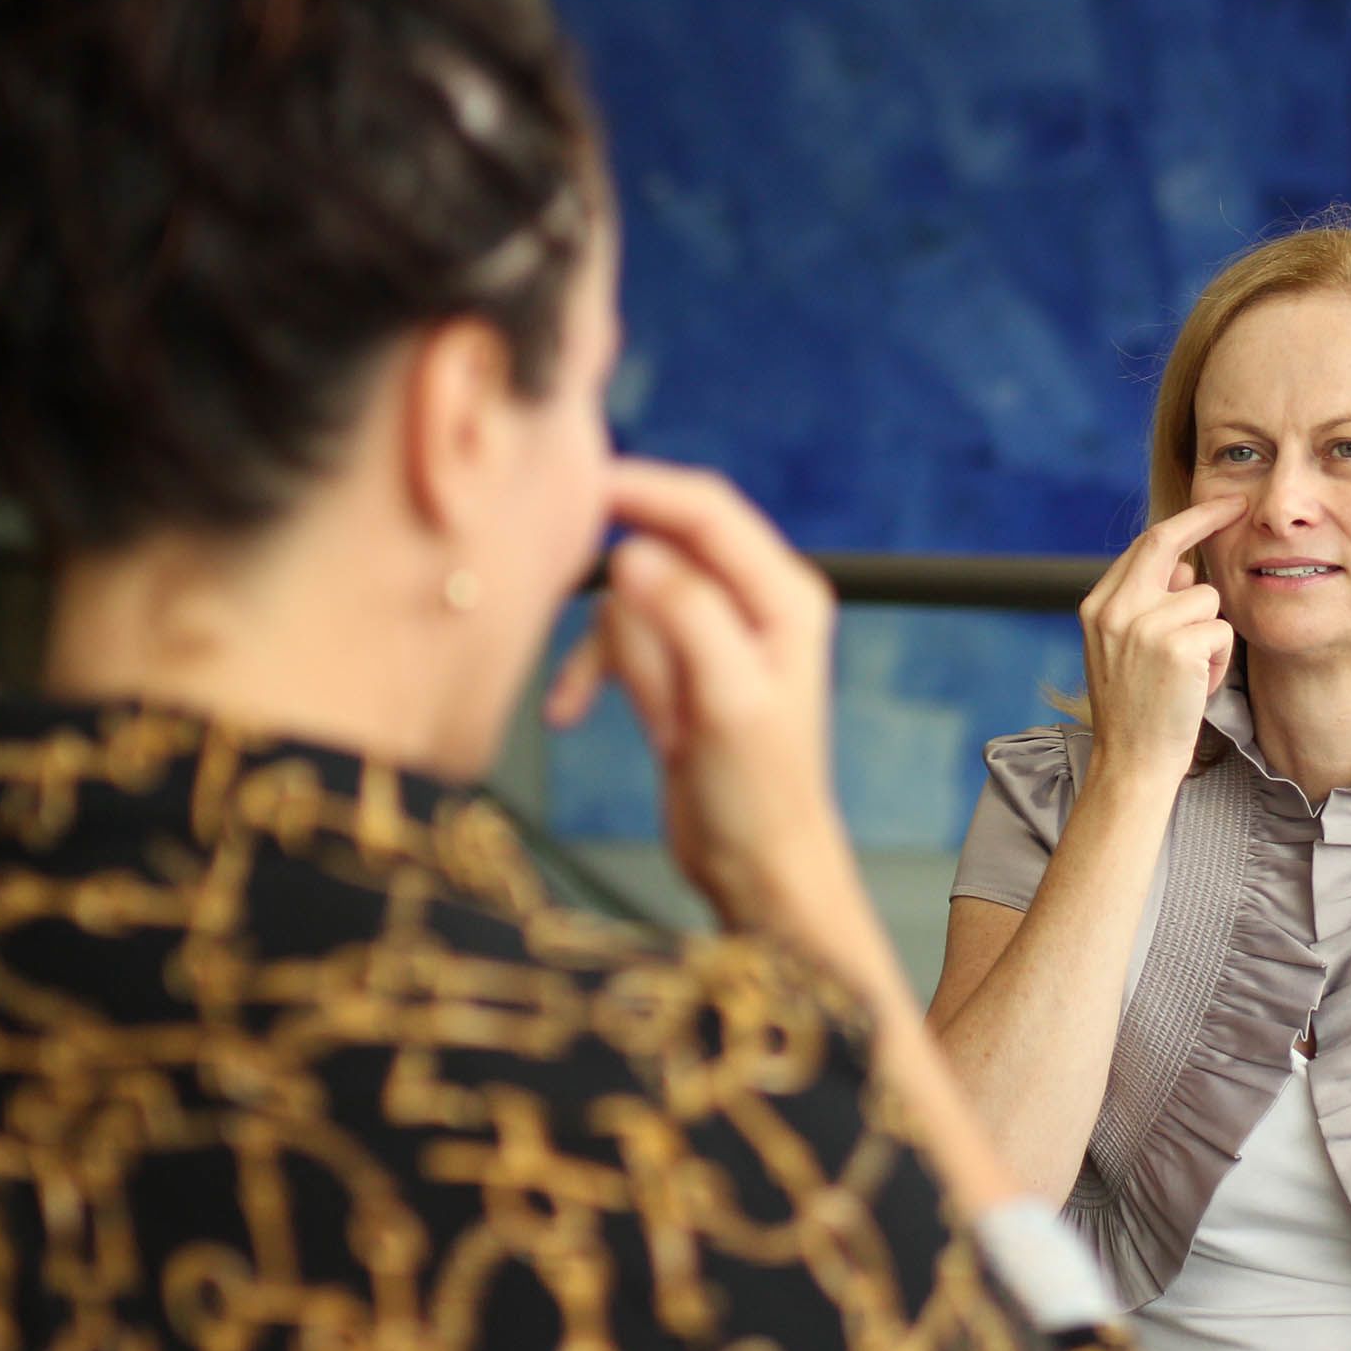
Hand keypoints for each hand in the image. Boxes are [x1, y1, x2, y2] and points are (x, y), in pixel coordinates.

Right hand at [544, 459, 855, 933]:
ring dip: (613, 653)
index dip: (645, 488)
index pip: (708, 511)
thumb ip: (686, 619)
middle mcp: (752, 603)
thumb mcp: (727, 701)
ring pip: (630, 599)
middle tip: (566, 590)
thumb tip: (634, 555)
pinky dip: (590, 673)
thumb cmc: (760, 795)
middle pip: (662, 546)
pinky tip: (569, 713)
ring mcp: (711, 635)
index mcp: (783, 595)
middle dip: (620, 582)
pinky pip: (615, 643)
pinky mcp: (677, 668)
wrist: (755, 868)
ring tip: (649, 715)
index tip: (581, 482)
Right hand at [1076, 494, 1245, 784]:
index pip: (1143, 546)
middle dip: (1207, 519)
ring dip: (1212, 634)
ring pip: (1206, 597)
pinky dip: (1221, 660)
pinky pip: (1222, 630)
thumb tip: (1186, 567)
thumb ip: (1147, 605)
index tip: (1212, 505)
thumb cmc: (1138, 712)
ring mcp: (1143, 625)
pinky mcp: (1176, 646)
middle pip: (1166, 542)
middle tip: (1238, 506)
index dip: (1182, 523)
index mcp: (1098, 607)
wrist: (1131, 765)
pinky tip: (1198, 687)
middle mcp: (1115, 609)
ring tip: (1191, 674)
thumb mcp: (1125, 651)